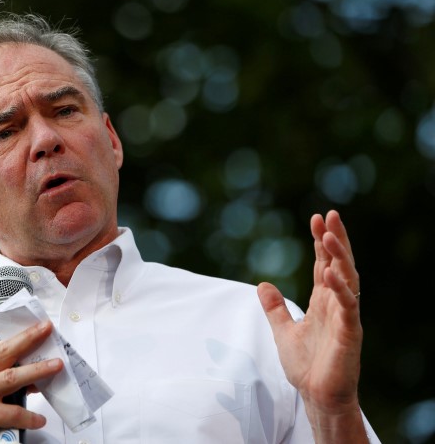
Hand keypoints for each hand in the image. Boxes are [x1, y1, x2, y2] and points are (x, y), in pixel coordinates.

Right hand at [0, 321, 63, 443]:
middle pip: (5, 353)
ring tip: (55, 367)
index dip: (23, 336)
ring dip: (37, 371)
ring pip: (11, 378)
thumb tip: (38, 369)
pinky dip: (29, 416)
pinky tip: (40, 419)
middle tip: (47, 332)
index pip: (1, 345)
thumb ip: (8, 377)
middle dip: (29, 340)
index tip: (41, 327)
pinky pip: (12, 412)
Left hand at [258, 210, 366, 441]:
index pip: (324, 264)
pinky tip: (331, 272)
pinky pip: (348, 306)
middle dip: (335, 240)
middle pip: (339, 264)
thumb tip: (262, 283)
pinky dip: (340, 288)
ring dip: (339, 257)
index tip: (316, 218)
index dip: (321, 242)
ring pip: (347, 280)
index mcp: (322, 301)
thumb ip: (274, 307)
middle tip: (328, 215)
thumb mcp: (282, 330)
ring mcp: (345, 318)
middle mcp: (336, 304)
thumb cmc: (306, 366)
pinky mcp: (349, 334)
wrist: (317, 397)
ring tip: (329, 235)